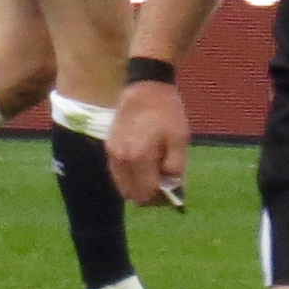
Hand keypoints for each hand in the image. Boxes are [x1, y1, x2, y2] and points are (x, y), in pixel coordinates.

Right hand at [109, 80, 188, 204]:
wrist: (145, 89)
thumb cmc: (166, 114)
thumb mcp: (180, 141)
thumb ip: (175, 168)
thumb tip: (172, 189)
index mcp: (140, 157)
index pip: (147, 193)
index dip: (161, 199)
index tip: (172, 190)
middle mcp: (122, 158)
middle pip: (133, 195)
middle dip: (149, 196)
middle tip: (164, 185)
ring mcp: (112, 153)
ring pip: (122, 187)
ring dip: (138, 188)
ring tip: (153, 176)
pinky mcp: (109, 147)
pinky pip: (117, 174)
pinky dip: (129, 178)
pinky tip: (142, 167)